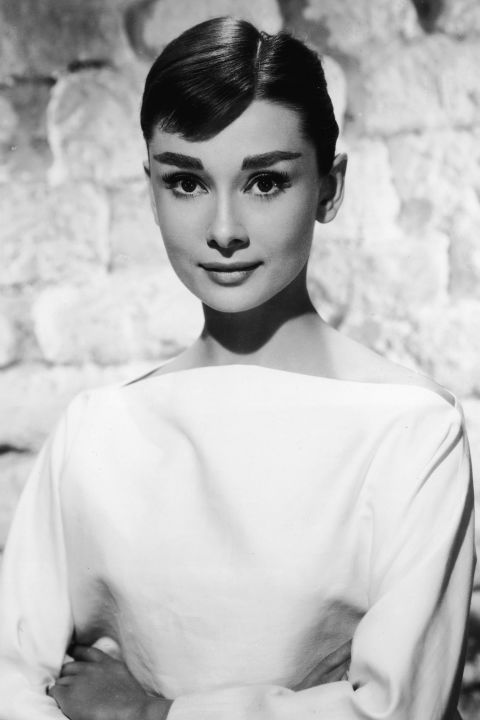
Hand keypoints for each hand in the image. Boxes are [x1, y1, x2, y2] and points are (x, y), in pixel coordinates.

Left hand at [48, 645, 171, 719]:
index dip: (76, 651)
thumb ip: (111, 670)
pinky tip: (57, 700)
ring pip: (61, 679)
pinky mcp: (68, 696)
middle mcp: (90, 668)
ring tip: (61, 693)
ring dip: (62, 685)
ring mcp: (78, 681)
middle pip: (69, 666)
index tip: (70, 651)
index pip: (86, 651)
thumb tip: (103, 677)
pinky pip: (55, 691)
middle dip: (68, 673)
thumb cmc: (131, 701)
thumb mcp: (123, 677)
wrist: (131, 712)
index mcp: (106, 663)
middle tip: (67, 682)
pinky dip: (55, 695)